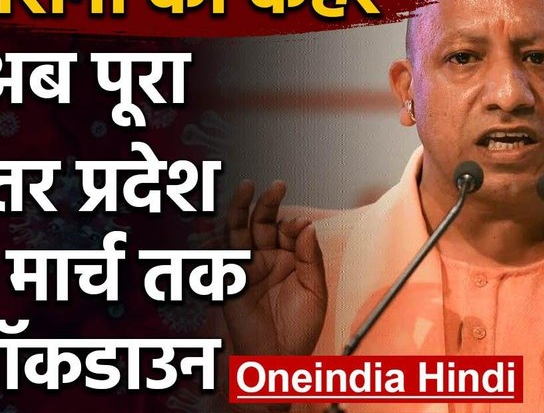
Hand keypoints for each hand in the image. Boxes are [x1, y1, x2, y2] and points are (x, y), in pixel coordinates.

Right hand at [223, 179, 326, 355]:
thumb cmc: (300, 329)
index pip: (288, 231)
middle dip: (268, 203)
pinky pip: (228, 255)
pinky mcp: (232, 282)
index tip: (300, 227)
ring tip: (247, 187)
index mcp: (288, 261)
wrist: (280, 359)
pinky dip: (230, 235)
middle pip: (263, 224)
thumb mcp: (315, 290)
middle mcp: (267, 261)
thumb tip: (306, 226)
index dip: (294, 224)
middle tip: (277, 185)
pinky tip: (236, 217)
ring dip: (241, 208)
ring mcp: (247, 270)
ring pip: (240, 231)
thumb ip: (310, 257)